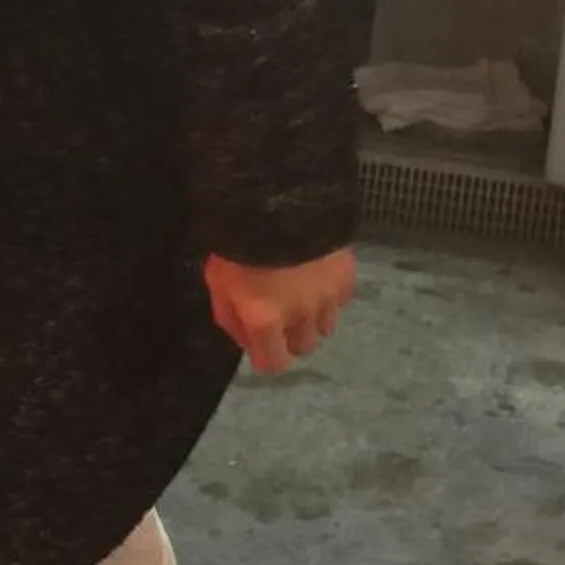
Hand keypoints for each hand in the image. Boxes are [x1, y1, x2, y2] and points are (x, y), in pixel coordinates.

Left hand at [204, 248, 354, 374]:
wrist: (279, 200)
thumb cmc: (238, 241)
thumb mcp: (218, 281)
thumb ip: (230, 316)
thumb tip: (246, 339)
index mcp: (265, 319)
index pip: (273, 364)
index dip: (266, 357)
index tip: (261, 343)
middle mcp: (301, 316)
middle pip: (303, 347)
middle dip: (289, 337)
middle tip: (279, 313)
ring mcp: (328, 298)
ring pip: (325, 327)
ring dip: (312, 317)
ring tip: (299, 293)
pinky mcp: (347, 278)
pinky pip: (340, 301)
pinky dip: (329, 296)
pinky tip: (316, 276)